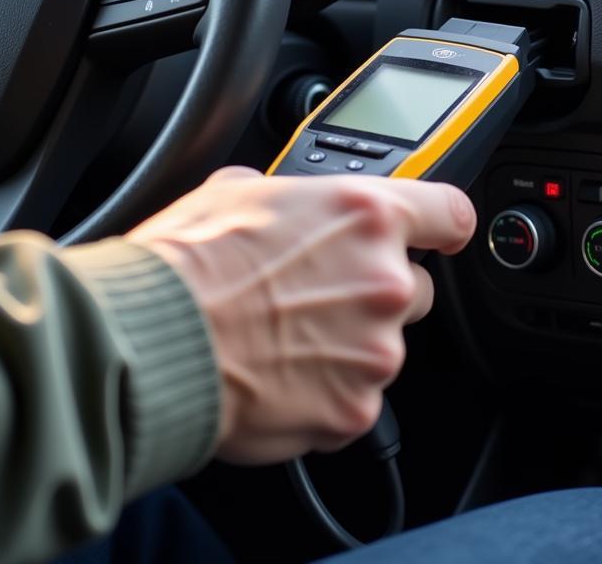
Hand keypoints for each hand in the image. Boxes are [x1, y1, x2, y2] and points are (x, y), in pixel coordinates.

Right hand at [126, 166, 475, 463]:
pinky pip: (354, 399)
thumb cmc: (187, 263)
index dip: (443, 225)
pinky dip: (324, 394)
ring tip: (281, 340)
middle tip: (315, 297)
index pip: (448, 212)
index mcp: (365, 216)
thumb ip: (286, 195)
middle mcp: (385, 280)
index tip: (441, 235)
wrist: (153, 340)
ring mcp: (375, 350)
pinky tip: (277, 377)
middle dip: (373, 294)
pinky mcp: (354, 408)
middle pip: (416, 288)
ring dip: (346, 346)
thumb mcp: (235, 191)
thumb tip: (278, 200)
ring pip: (381, 347)